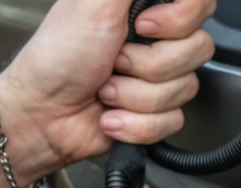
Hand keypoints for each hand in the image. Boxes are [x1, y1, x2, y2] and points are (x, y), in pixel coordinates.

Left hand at [0, 0, 215, 185]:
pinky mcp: (158, 114)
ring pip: (184, 89)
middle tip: (114, 60)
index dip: (179, 20)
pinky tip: (112, 114)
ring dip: (134, 96)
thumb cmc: (56, 58)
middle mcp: (158, 42)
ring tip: (105, 89)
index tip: (143, 26)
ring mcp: (159, 80)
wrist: (41, 115)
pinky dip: (135, 123)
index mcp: (146, 8)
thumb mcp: (94, 2)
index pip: (199, 5)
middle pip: (197, 49)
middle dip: (148, 64)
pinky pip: (172, 121)